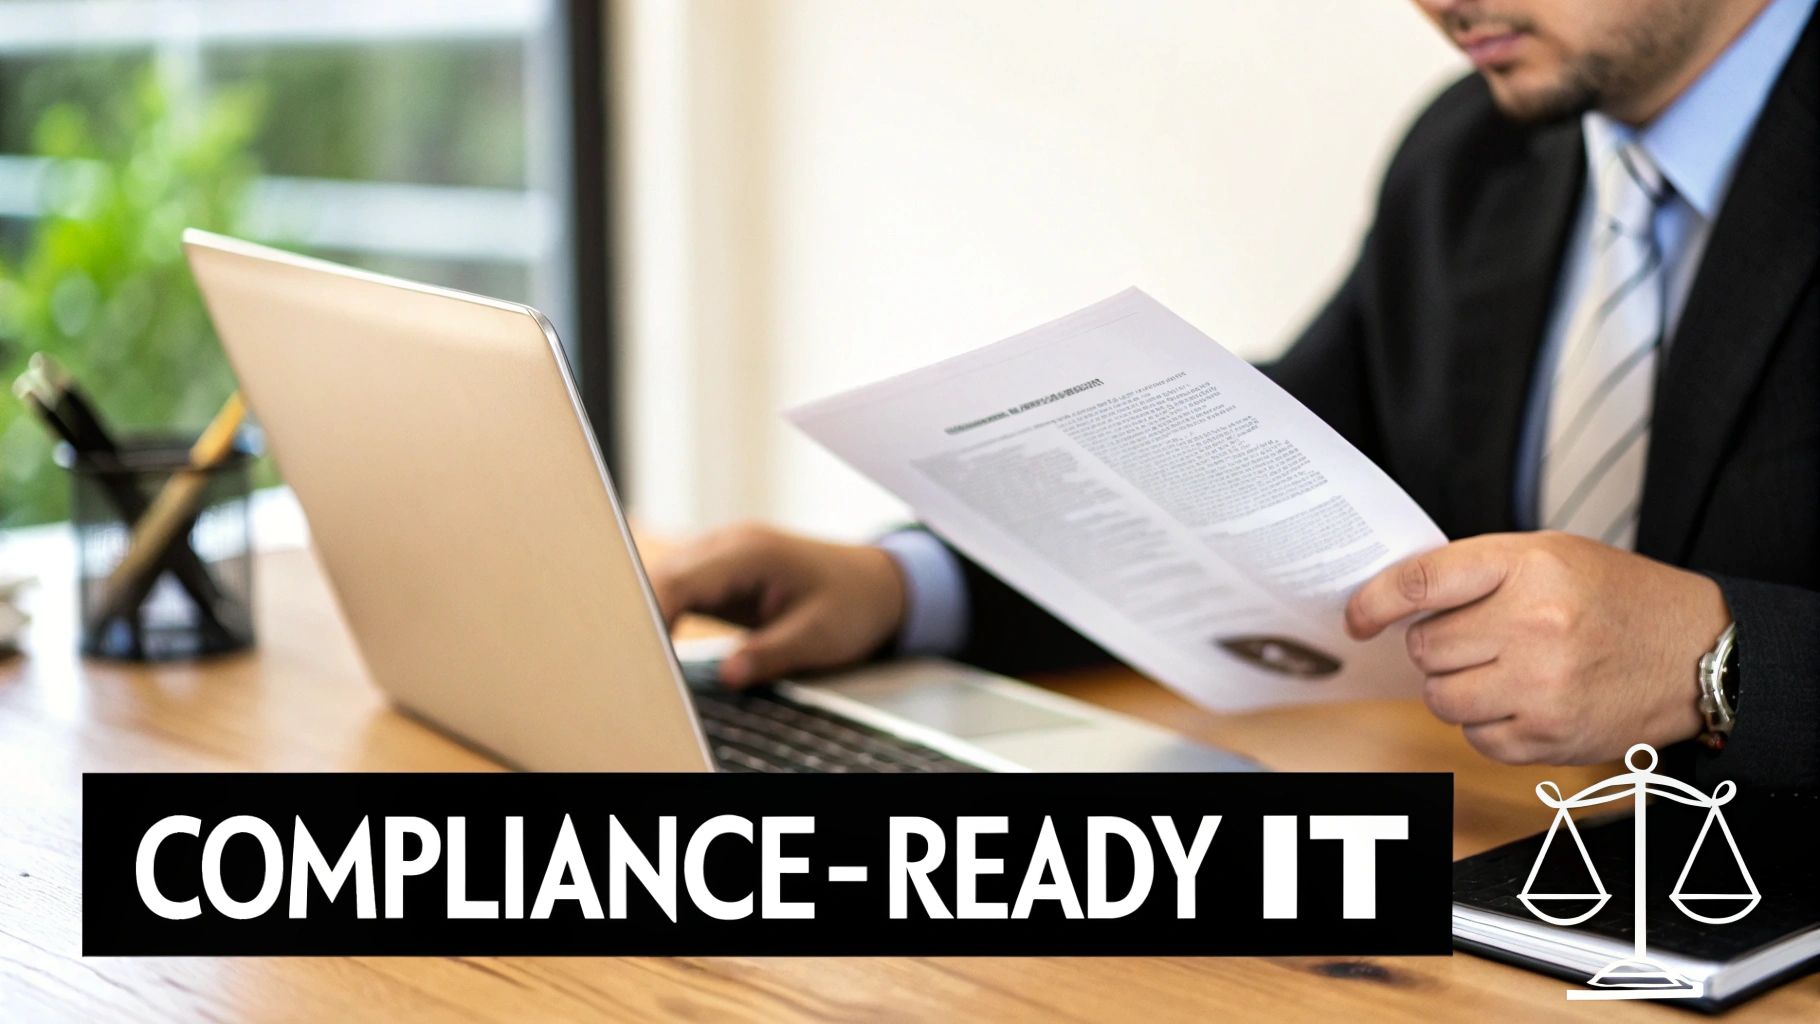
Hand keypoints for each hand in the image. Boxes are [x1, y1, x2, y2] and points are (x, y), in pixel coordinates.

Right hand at [646, 523, 907, 686]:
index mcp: (752, 552)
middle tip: (629, 662)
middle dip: (640, 614)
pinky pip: (679, 586)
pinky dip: (663, 611)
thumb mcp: (821, 636)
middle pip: (664, 574)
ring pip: (665, 579)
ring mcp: (722, 553)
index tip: (640, 648)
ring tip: (637, 657)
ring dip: (648, 613)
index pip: (682, 578)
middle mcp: (729, 543)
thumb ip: (773, 653)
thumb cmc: (853, 604)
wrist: (875, 584)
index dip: (652, 611)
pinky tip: (656, 643)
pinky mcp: (720, 570)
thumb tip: (729, 674)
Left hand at [1344, 531, 1729, 764]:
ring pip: (1441, 697)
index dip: (1375, 602)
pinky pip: (1475, 738)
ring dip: (1456, 686)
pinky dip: (1485, 723)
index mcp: (1530, 567)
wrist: (1698, 653)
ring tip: (1500, 669)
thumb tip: (1397, 602)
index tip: (1357, 617)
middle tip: (1476, 638)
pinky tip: (1521, 700)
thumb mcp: (1551, 555)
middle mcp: (1535, 626)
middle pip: (1424, 648)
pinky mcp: (1549, 736)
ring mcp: (1542, 687)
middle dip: (1437, 646)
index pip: (1422, 583)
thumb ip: (1477, 572)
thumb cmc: (1618, 598)